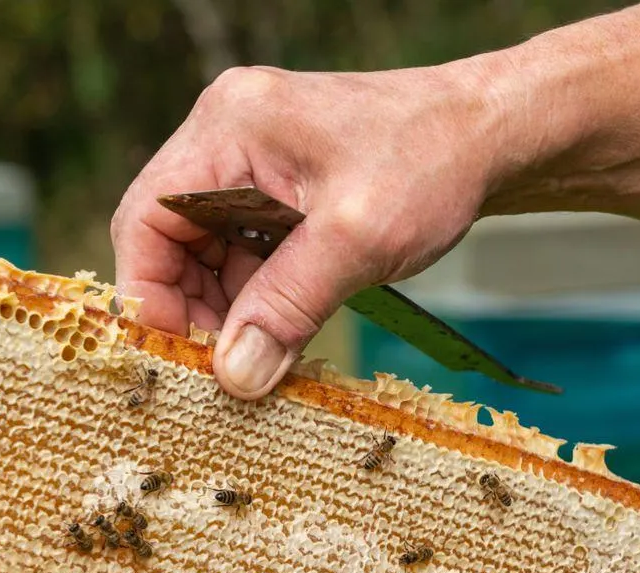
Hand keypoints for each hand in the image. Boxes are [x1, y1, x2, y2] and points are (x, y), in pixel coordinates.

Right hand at [111, 64, 504, 399]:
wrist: (494, 132)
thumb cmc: (433, 160)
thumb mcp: (357, 240)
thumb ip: (288, 306)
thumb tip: (234, 377)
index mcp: (229, 128)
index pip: (145, 217)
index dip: (151, 294)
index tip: (179, 357)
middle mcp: (225, 136)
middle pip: (168, 238)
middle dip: (192, 308)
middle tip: (225, 369)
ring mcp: (248, 160)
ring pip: (203, 252)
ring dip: (226, 309)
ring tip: (261, 357)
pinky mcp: (273, 185)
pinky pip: (239, 250)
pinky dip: (255, 296)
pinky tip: (280, 332)